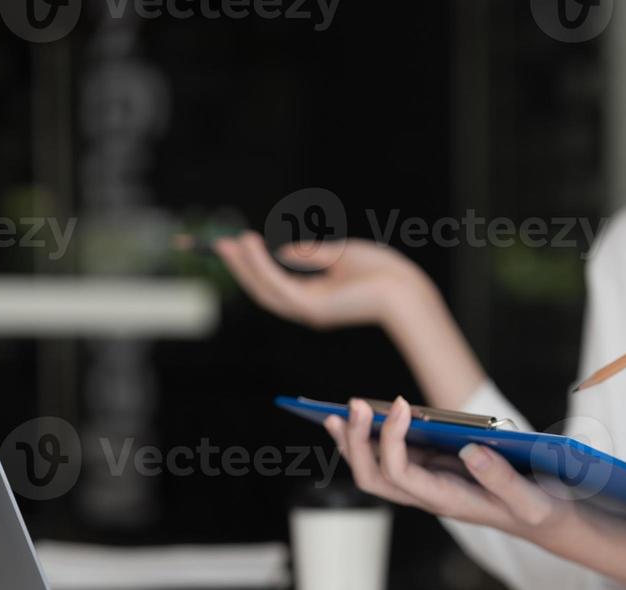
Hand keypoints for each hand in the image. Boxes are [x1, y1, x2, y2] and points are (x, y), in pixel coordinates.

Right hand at [214, 232, 434, 329]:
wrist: (405, 290)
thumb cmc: (382, 272)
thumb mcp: (341, 254)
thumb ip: (310, 254)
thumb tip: (282, 250)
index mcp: (316, 299)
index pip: (276, 285)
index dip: (253, 267)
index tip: (236, 245)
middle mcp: (308, 309)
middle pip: (263, 289)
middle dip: (240, 267)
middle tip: (220, 244)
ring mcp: (308, 311)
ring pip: (264, 289)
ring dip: (245, 265)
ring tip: (231, 242)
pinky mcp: (310, 308)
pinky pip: (276, 285)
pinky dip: (260, 265)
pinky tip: (251, 245)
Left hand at [324, 396, 575, 542]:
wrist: (543, 520)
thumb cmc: (536, 510)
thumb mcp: (529, 499)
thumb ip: (501, 478)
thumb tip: (471, 450)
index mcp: (448, 501)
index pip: (401, 476)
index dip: (392, 441)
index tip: (402, 404)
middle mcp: (429, 496)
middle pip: (374, 477)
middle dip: (358, 442)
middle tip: (354, 405)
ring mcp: (426, 484)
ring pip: (375, 470)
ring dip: (354, 442)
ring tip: (339, 412)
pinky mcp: (432, 470)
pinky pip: (390, 458)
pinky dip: (371, 439)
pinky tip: (362, 420)